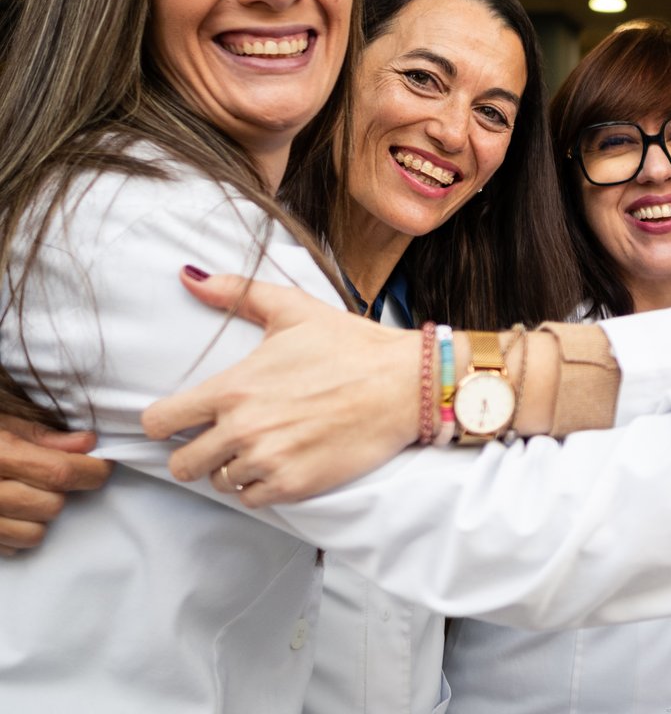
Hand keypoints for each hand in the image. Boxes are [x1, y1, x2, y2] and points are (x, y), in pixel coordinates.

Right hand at [0, 414, 112, 554]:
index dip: (92, 470)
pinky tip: (8, 512)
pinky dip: (18, 532)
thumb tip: (87, 443)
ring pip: (35, 533)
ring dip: (41, 515)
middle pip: (52, 505)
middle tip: (53, 475)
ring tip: (27, 493)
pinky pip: (12, 548)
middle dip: (63, 491)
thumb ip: (41, 436)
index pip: (60, 472)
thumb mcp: (0, 422)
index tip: (103, 465)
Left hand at [141, 270, 421, 507]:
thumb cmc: (350, 345)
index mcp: (233, 388)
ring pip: (220, 483)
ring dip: (234, 469)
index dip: (165, 423)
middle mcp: (243, 429)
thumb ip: (236, 292)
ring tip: (263, 447)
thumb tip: (189, 276)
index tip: (181, 422)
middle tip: (223, 440)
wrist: (405, 383)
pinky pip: (253, 500)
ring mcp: (268, 461)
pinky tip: (282, 463)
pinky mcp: (295, 486)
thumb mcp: (293, 310)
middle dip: (197, 453)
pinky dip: (262, 487)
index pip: (161, 423)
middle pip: (183, 465)